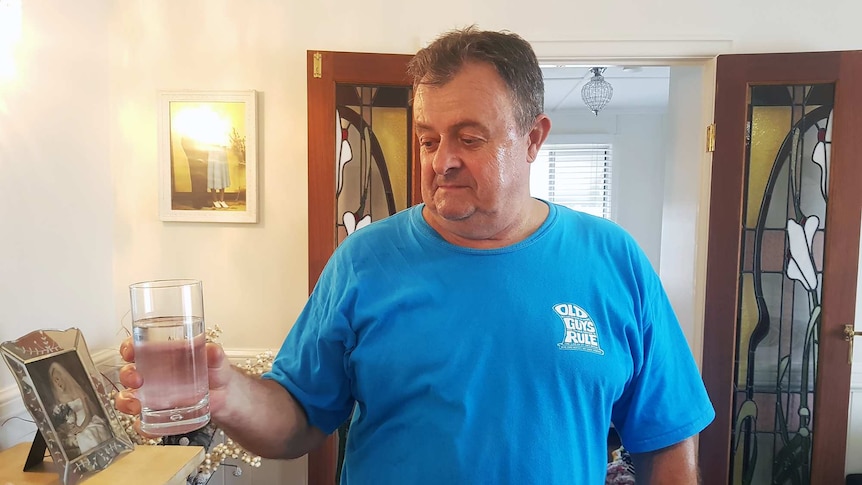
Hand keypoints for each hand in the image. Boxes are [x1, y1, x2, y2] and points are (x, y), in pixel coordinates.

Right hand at [115, 337, 233, 436]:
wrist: (225, 396)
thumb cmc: (215, 372)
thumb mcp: (216, 361)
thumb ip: (214, 355)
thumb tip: (212, 350)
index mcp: (163, 355)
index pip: (138, 347)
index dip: (128, 348)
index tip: (130, 352)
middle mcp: (153, 374)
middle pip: (128, 372)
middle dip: (127, 376)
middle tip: (137, 380)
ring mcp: (153, 395)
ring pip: (128, 397)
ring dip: (126, 402)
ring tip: (137, 406)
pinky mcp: (158, 414)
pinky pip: (143, 422)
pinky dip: (141, 427)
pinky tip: (147, 428)